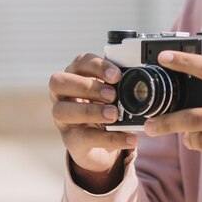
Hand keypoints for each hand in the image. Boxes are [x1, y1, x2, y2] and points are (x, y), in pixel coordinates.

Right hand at [49, 53, 137, 190]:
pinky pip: (84, 138)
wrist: (101, 139)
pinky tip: (129, 137)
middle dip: (88, 86)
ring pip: (61, 111)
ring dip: (91, 111)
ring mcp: (62, 118)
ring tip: (114, 115)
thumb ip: (121, 82)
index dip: (97, 66)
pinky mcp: (70, 139)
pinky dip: (109, 138)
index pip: (79, 62)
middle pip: (59, 82)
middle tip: (112, 95)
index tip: (117, 75)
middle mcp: (62, 94)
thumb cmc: (106, 104)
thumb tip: (143, 74)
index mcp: (75, 75)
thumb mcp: (113, 90)